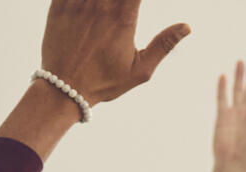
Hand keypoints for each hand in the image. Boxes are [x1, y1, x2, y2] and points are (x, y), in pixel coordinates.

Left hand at [41, 0, 190, 107]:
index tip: (138, 2)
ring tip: (110, 5)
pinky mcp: (58, 6)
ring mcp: (77, 4)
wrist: (63, 89)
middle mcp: (100, 7)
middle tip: (125, 6)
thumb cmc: (104, 82)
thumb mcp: (140, 69)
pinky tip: (91, 4)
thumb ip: (163, 45)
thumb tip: (187, 27)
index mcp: (122, 19)